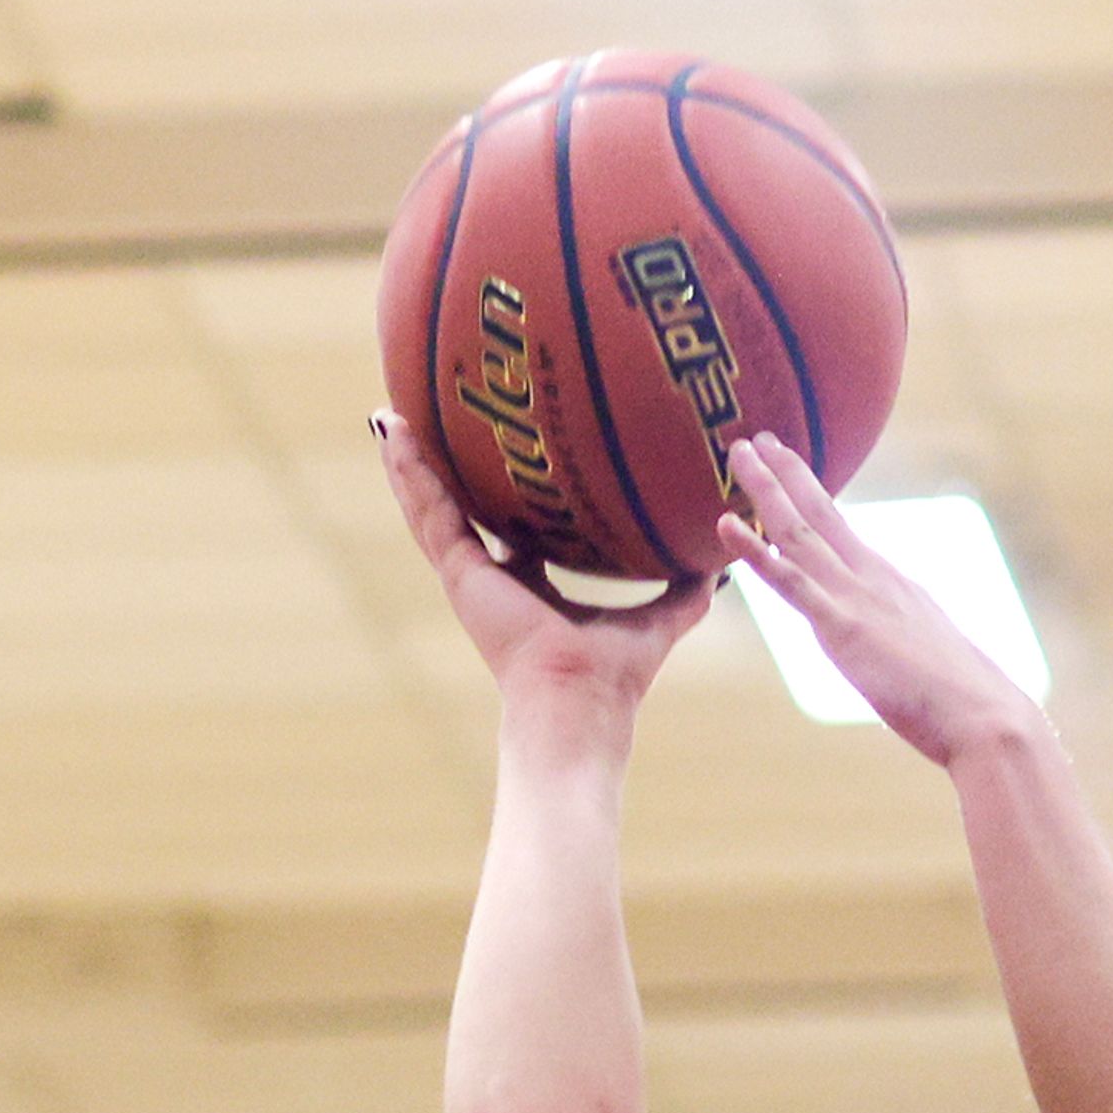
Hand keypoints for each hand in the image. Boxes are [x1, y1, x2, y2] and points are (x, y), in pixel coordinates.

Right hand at [377, 411, 713, 716]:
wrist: (582, 699)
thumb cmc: (616, 673)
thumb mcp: (658, 618)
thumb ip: (686, 590)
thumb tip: (722, 564)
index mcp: (529, 586)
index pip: (510, 531)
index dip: (503, 496)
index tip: (498, 456)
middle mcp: (493, 578)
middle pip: (461, 509)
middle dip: (443, 467)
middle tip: (425, 418)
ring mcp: (469, 574)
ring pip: (430, 505)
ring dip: (410, 460)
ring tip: (390, 413)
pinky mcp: (458, 571)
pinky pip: (428, 510)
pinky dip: (408, 472)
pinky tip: (393, 432)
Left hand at [715, 435, 1046, 765]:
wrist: (985, 717)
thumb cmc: (965, 702)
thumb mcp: (928, 659)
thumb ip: (903, 644)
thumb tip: (901, 652)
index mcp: (892, 585)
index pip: (842, 532)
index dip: (811, 496)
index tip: (787, 466)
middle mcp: (873, 579)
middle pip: (820, 513)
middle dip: (785, 473)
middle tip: (754, 439)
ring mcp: (857, 599)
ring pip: (798, 532)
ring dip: (765, 489)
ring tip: (738, 452)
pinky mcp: (843, 628)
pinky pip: (790, 583)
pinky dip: (754, 552)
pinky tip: (725, 525)